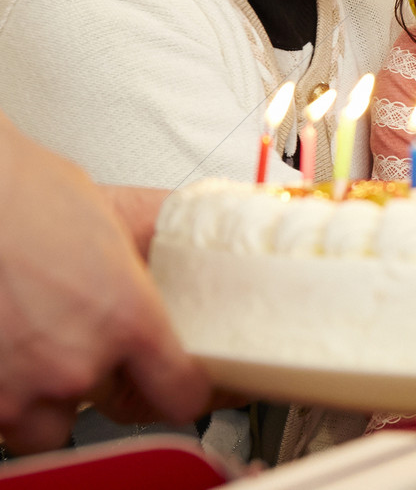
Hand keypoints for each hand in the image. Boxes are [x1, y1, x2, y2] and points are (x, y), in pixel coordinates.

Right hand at [0, 115, 209, 454]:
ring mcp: (18, 389)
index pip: (181, 395)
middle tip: (100, 341)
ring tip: (44, 343)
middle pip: (117, 406)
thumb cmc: (22, 191)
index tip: (186, 383)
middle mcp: (76, 363)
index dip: (186, 389)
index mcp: (126, 316)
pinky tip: (10, 346)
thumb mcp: (115, 212)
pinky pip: (3, 418)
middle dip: (114, 379)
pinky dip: (7, 390)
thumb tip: (196, 239)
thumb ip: (155, 246)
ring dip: (52, 395)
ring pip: (50, 424)